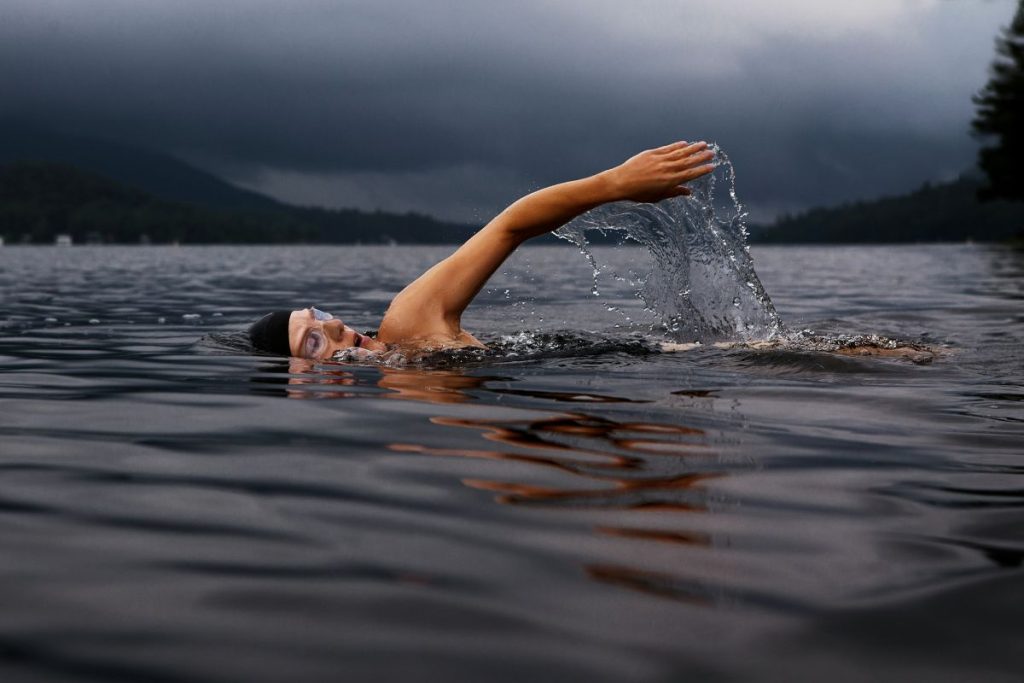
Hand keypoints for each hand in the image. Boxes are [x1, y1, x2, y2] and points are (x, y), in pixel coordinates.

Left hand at [601, 141, 715, 202]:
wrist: (620, 182)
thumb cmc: (638, 193)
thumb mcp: (657, 196)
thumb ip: (674, 192)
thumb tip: (688, 192)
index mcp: (669, 181)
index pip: (690, 174)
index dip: (702, 170)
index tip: (712, 166)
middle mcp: (667, 169)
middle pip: (688, 161)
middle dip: (701, 157)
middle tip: (712, 152)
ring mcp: (660, 160)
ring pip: (680, 152)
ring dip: (693, 148)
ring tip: (703, 144)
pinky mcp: (652, 153)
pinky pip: (668, 148)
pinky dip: (677, 145)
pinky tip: (685, 143)